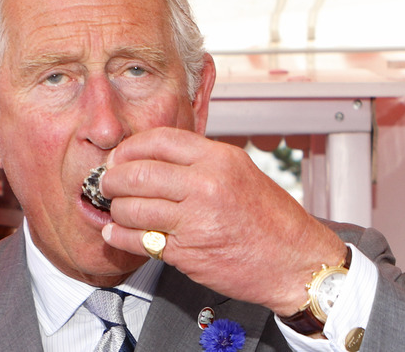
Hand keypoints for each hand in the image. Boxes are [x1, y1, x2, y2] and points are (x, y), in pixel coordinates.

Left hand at [101, 127, 346, 315]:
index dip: (130, 148)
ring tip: (116, 210)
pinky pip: (138, 240)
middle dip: (113, 178)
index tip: (120, 156)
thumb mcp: (241, 172)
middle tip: (107, 183)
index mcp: (219, 159)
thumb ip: (200, 163)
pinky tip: (115, 232)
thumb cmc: (273, 220)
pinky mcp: (187, 253)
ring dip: (116, 209)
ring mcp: (195, 220)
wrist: (297, 263)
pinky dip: (119, 236)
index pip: (158, 140)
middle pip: (137, 172)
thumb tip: (155, 159)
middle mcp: (205, 185)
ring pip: (132, 207)